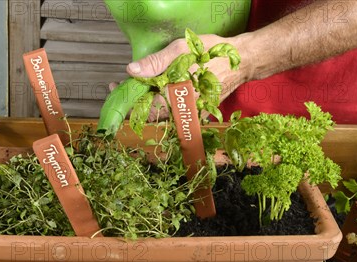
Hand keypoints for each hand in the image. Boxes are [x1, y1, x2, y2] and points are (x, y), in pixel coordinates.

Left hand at [127, 33, 250, 102]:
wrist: (241, 62)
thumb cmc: (213, 55)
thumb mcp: (182, 50)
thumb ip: (156, 62)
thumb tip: (132, 70)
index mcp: (177, 97)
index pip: (144, 107)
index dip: (126, 98)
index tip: (115, 86)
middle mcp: (183, 111)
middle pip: (149, 114)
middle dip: (132, 102)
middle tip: (120, 86)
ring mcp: (190, 114)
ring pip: (160, 116)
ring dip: (145, 104)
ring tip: (134, 88)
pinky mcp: (195, 114)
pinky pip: (172, 114)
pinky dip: (160, 105)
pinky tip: (154, 92)